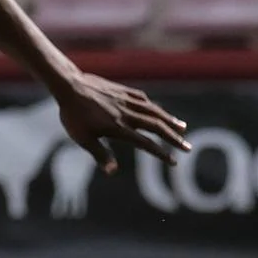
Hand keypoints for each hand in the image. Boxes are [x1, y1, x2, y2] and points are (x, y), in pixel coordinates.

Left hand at [54, 72, 190, 173]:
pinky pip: (143, 99)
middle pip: (157, 127)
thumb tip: (112, 172)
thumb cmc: (73, 116)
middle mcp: (127, 114)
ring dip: (170, 120)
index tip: (174, 162)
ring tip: (182, 127)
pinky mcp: (123, 91)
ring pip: (154, 111)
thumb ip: (100, 154)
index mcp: (118, 128)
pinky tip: (158, 111)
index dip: (161, 153)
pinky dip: (154, 107)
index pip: (146, 144)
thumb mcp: (83, 139)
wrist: (69, 86)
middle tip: (187, 147)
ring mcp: (126, 100)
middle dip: (174, 138)